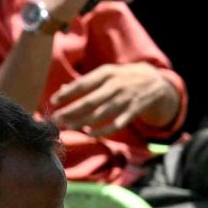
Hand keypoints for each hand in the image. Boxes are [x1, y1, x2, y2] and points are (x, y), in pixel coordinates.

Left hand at [50, 63, 177, 135]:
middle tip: (56, 119)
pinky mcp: (134, 111)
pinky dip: (103, 130)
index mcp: (107, 73)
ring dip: (83, 122)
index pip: (83, 84)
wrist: (155, 82)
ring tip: (68, 127)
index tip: (52, 101)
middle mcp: (116, 85)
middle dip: (71, 111)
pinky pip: (117, 124)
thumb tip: (62, 89)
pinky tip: (90, 134)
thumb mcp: (106, 74)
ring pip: (101, 114)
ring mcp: (126, 99)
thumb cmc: (123, 78)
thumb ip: (85, 82)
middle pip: (90, 101)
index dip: (67, 94)